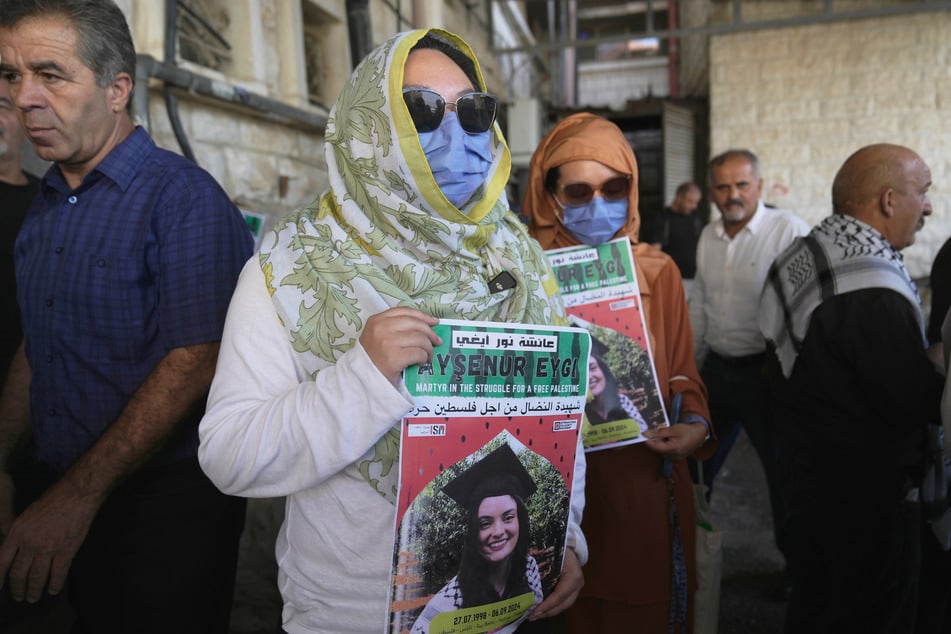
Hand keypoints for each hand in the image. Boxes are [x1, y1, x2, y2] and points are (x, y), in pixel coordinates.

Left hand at [0, 480, 98, 602]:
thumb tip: (15, 550)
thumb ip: (19, 533)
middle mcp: (29, 544)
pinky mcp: (66, 551)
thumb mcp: (27, 515)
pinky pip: (58, 574)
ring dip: (34, 591)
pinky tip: (53, 590)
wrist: (76, 494)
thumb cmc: (52, 499)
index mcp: (16, 533)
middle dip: (17, 589)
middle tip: (18, 597)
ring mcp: (47, 549)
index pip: (2, 563)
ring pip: (37, 577)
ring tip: (33, 598)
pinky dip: (55, 584)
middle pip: (18, 574)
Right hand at [359, 307, 440, 384]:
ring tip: (427, 356)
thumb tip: (426, 325)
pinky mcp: (394, 358)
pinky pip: (419, 353)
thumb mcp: (377, 336)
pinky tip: (421, 363)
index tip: (433, 322)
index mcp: (377, 320)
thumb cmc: (372, 359)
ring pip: (420, 339)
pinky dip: (424, 358)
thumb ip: (395, 327)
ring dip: (428, 349)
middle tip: (436, 342)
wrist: (360, 380)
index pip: (405, 311)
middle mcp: (381, 328)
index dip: (422, 316)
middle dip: (430, 333)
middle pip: (415, 324)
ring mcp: (388, 342)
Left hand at [528, 546, 582, 619]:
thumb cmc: (556, 546)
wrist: (567, 541)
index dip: (547, 605)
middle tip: (531, 616)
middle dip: (547, 612)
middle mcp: (578, 583)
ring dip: (549, 612)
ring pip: (564, 605)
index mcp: (573, 575)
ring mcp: (577, 587)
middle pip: (563, 604)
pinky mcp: (572, 589)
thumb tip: (519, 573)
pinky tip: (540, 609)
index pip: (560, 595)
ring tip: (533, 615)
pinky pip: (563, 601)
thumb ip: (538, 564)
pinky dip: (552, 607)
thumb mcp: (548, 553)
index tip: (534, 611)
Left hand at [644, 422, 707, 459]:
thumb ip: (660, 433)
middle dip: (656, 441)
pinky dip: (665, 446)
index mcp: (673, 449)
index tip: (644, 435)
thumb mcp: (673, 429)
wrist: (698, 435)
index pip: (656, 447)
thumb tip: (648, 434)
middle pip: (658, 450)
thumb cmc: (687, 431)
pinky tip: (670, 441)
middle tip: (657, 432)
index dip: (648, 441)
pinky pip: (666, 453)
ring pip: (661, 451)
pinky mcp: (676, 458)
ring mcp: (675, 458)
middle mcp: (674, 456)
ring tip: (668, 436)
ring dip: (661, 444)